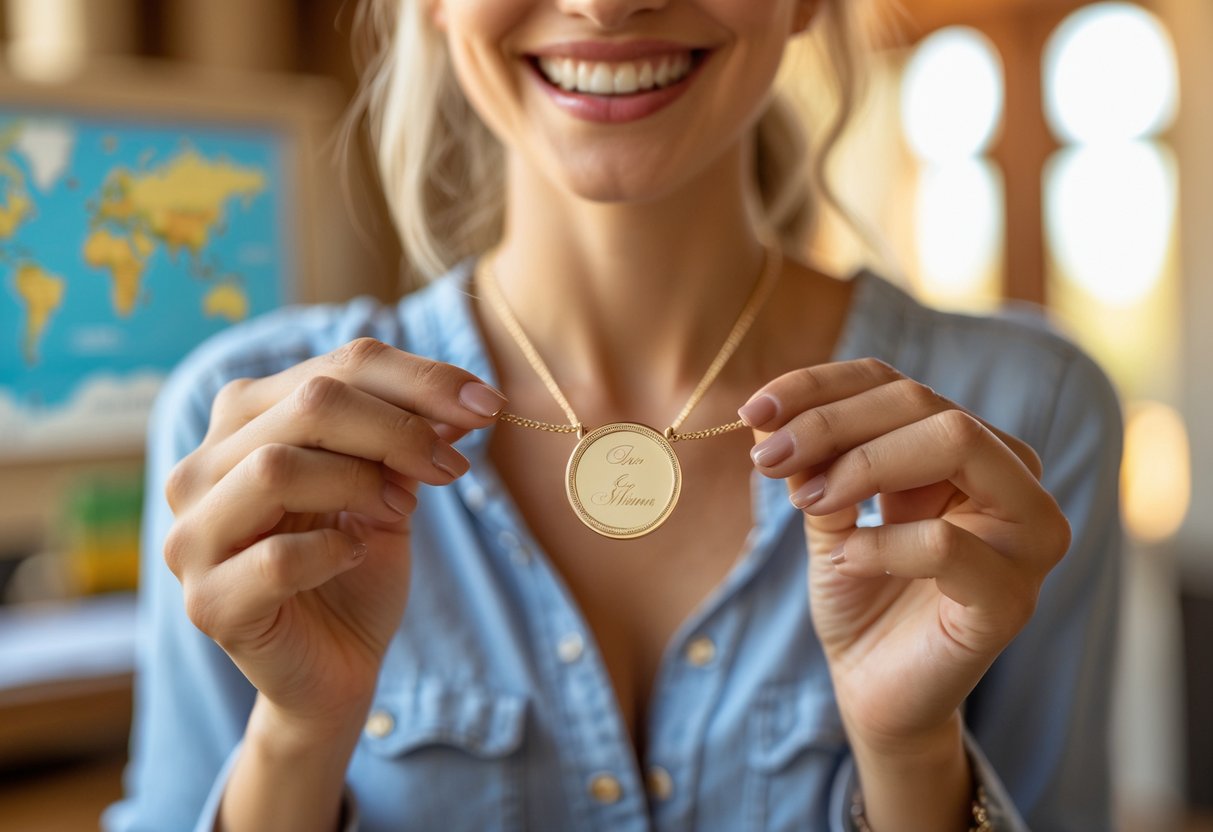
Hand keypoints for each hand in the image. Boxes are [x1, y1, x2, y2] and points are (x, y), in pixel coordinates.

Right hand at [163, 337, 505, 727]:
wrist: (338, 668)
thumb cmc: (357, 568)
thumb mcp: (390, 487)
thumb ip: (407, 438)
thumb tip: (463, 394)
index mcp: (243, 424)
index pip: (332, 367)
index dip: (418, 378)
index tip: (485, 404)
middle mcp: (201, 469)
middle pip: (309, 403)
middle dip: (400, 427)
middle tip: (453, 464)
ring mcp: (192, 536)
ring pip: (277, 468)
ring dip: (362, 482)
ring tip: (400, 508)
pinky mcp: (209, 602)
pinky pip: (276, 558)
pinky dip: (333, 551)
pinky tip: (353, 556)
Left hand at [741, 358, 1070, 751]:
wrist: (874, 687)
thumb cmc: (859, 590)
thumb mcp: (826, 508)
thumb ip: (811, 459)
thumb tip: (768, 412)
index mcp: (968, 448)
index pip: (896, 386)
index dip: (820, 388)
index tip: (754, 411)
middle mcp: (1012, 479)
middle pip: (925, 404)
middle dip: (832, 424)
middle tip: (768, 459)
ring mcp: (1025, 536)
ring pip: (955, 442)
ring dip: (861, 465)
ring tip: (806, 500)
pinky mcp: (1012, 598)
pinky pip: (946, 543)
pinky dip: (880, 544)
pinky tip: (845, 559)